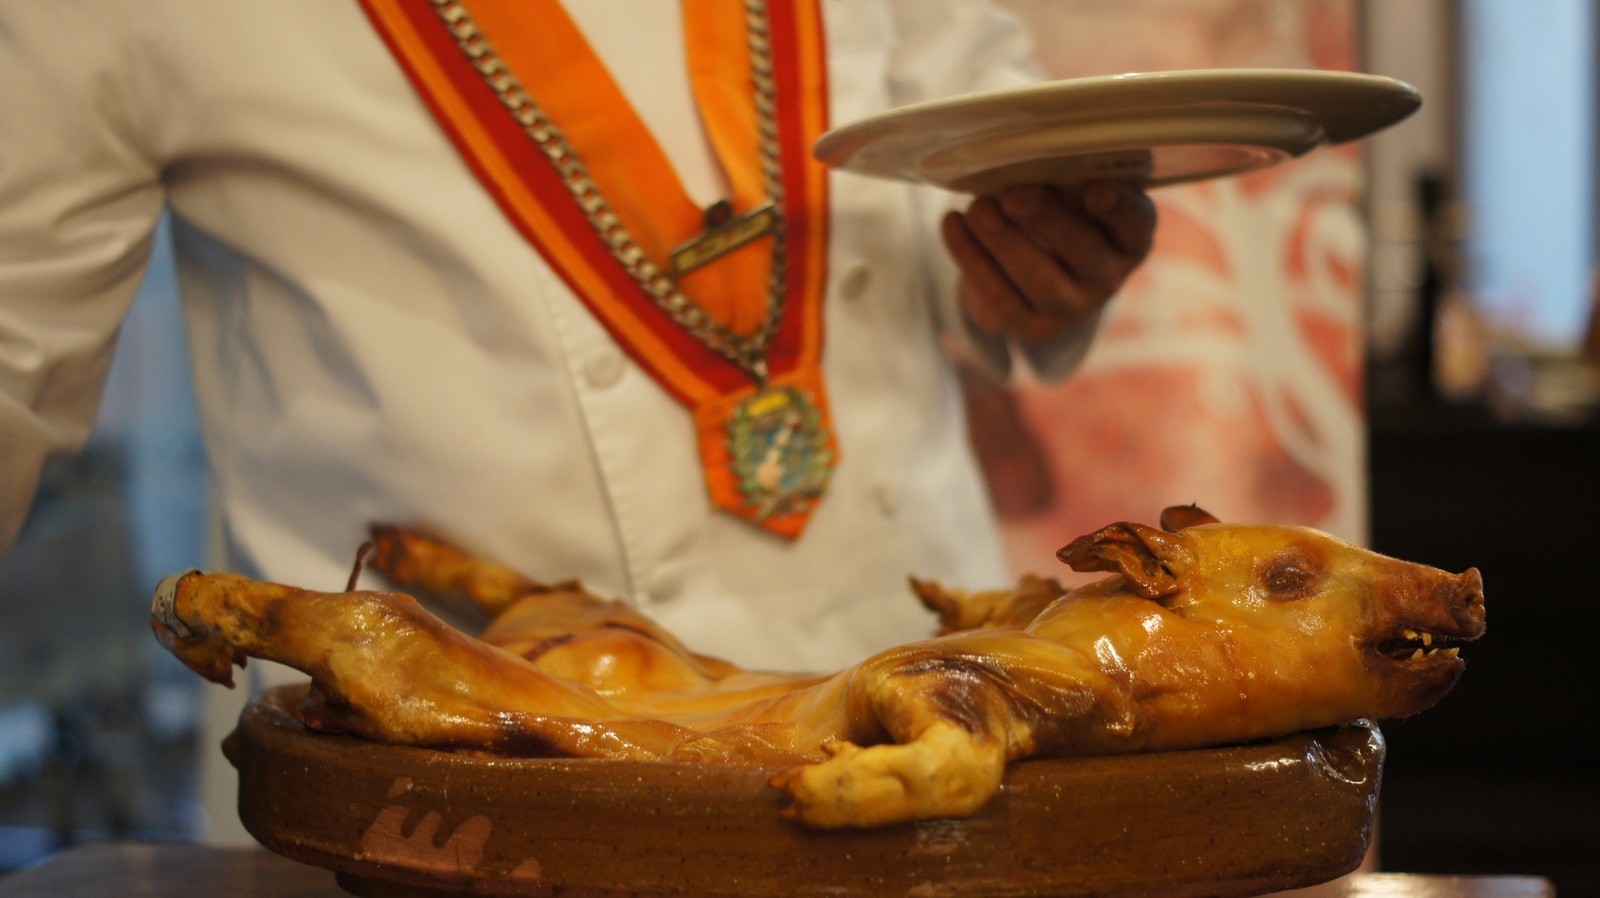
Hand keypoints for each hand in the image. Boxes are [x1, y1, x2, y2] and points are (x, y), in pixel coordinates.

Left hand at [940, 181, 1156, 342]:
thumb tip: (1026, 158)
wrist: (1037, 277)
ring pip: (1038, 279)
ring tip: (977, 208)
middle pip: (1082, 250)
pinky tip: (953, 225)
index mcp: (1129, 237)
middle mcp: (1108, 277)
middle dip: (1045, 220)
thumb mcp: (1071, 197)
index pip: (1136, 222)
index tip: (1094, 191)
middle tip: (1010, 195)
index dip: (1118, 207)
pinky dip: (971, 258)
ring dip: (1001, 240)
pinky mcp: (1032, 327)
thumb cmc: (1059, 218)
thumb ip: (1064, 180)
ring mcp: (1072, 309)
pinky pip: (999, 296)